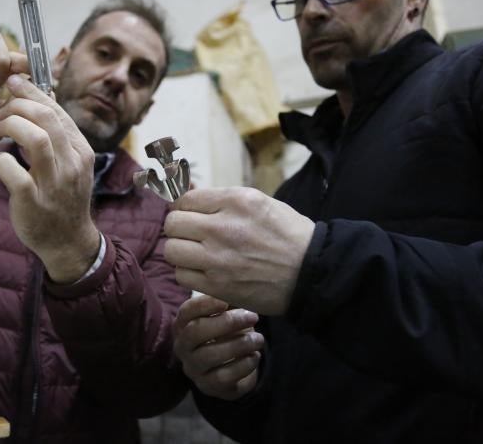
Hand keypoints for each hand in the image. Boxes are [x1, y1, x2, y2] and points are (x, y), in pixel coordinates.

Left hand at [0, 75, 100, 283]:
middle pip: (47, 118)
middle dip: (18, 105)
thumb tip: (40, 101)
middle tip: (1, 110)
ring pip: (36, 139)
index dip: (32, 93)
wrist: (68, 241)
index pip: (57, 110)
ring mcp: (54, 184)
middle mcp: (72, 164)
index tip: (14, 83)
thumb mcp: (70, 164)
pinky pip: (13, 173)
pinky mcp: (33, 202)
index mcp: (81, 151)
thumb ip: (58, 137)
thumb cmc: (63, 198)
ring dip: (11, 126)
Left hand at [164, 187, 313, 314]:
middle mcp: (222, 227)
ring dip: (180, 252)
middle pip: (172, 224)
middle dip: (178, 229)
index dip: (183, 208)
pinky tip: (203, 271)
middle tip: (189, 235)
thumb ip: (223, 200)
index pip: (185, 200)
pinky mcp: (217, 285)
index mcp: (235, 201)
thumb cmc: (288, 235)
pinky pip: (181, 276)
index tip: (189, 216)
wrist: (311, 272)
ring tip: (194, 254)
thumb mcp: (259, 202)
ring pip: (171, 251)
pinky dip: (188, 273)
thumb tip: (189, 198)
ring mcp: (217, 258)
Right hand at [174, 295, 264, 400]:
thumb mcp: (225, 315)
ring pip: (210, 355)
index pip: (186, 311)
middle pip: (196, 331)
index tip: (226, 301)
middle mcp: (182, 346)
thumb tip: (238, 287)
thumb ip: (227, 302)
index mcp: (183, 324)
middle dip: (226, 322)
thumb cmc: (226, 333)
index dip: (204, 304)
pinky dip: (243, 365)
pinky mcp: (207, 386)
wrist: (230, 368)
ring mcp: (192, 368)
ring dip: (238, 345)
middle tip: (253, 317)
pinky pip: (223, 377)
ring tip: (259, 339)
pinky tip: (255, 356)